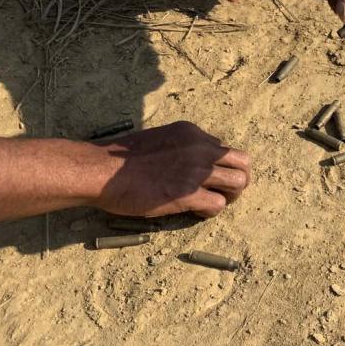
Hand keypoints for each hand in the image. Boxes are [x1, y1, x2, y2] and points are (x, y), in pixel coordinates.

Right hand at [90, 121, 250, 217]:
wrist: (101, 171)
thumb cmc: (120, 158)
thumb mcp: (159, 140)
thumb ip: (180, 148)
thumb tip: (189, 164)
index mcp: (191, 133)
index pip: (224, 149)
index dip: (219, 166)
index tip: (207, 177)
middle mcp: (200, 148)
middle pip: (243, 162)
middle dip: (237, 179)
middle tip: (222, 192)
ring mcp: (197, 171)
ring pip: (239, 182)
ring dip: (230, 196)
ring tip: (213, 203)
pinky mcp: (189, 194)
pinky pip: (218, 204)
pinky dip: (211, 212)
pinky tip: (196, 212)